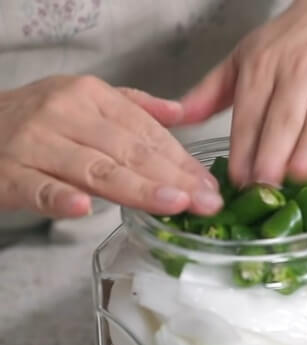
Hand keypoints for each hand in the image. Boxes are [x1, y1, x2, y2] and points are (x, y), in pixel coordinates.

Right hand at [0, 75, 222, 217]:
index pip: (146, 131)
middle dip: (173, 178)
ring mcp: (34, 143)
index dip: (181, 160)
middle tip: (206, 201)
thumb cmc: (38, 120)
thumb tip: (180, 111)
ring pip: (94, 170)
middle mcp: (64, 114)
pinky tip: (84, 208)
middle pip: (128, 150)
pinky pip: (38, 188)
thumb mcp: (84, 100)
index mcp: (90, 96)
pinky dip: (59, 198)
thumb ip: (133, 107)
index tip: (209, 184)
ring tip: (174, 203)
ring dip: (137, 189)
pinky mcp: (8, 173)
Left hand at [180, 0, 306, 185]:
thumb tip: (178, 119)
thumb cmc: (300, 37)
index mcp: (265, 65)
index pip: (250, 112)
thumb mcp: (248, 55)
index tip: (238, 182)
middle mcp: (302, 67)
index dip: (244, 148)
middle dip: (273, 151)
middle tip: (265, 185)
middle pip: (286, 115)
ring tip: (302, 172)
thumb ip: (214, 91)